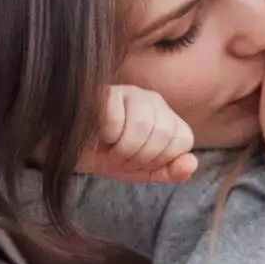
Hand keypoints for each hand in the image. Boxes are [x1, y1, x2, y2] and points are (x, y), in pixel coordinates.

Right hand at [77, 85, 197, 184]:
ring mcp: (130, 93)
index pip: (183, 140)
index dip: (160, 159)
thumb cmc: (108, 157)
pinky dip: (107, 134)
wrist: (72, 151)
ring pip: (142, 124)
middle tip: (121, 158)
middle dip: (139, 158)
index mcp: (167, 119)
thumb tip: (192, 162)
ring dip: (123, 149)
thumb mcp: (143, 172)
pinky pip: (116, 116)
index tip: (140, 163)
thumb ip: (171, 171)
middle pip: (163, 133)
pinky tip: (99, 133)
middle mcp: (153, 101)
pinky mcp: (105, 91)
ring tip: (110, 150)